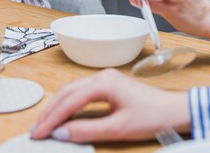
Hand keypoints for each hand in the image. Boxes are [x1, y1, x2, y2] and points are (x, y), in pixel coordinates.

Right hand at [30, 69, 188, 142]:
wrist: (174, 111)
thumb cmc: (152, 116)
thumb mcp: (117, 128)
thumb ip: (86, 130)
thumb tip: (61, 132)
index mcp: (103, 83)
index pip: (68, 101)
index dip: (51, 118)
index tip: (38, 133)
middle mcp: (101, 76)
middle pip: (66, 93)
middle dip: (49, 112)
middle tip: (36, 130)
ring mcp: (104, 79)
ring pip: (71, 91)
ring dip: (57, 108)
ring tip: (45, 125)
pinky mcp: (108, 85)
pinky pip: (81, 93)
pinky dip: (68, 105)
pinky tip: (63, 116)